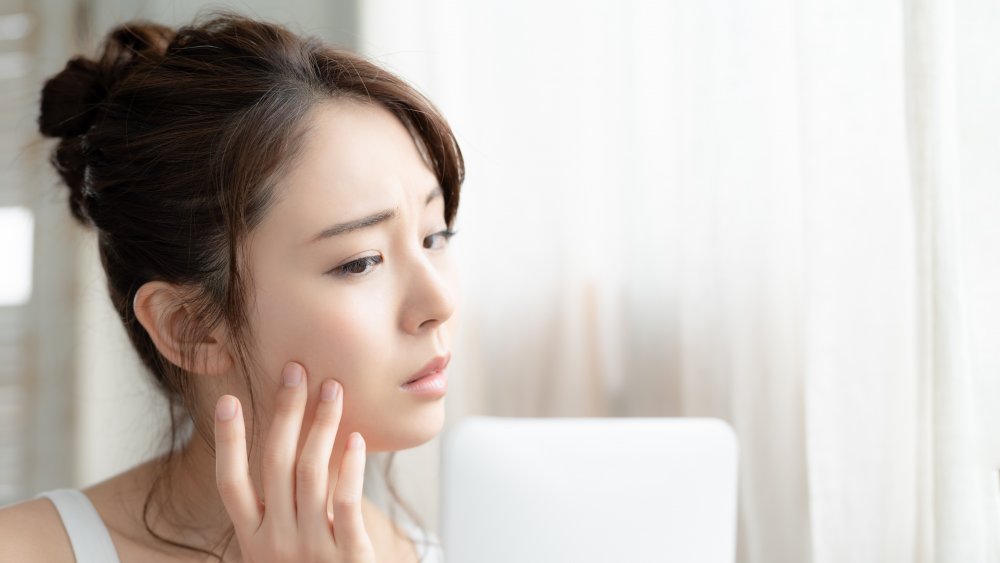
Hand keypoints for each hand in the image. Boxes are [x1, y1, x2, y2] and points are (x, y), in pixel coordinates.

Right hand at [213, 362, 375, 561]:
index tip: (231, 399)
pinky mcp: (347, 558)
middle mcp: (274, 544)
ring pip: (311, 473)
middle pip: (274, 464)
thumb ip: (280, 512)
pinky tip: (356, 440)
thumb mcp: (279, 553)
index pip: (230, 483)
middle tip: (297, 372)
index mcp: (252, 541)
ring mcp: (309, 551)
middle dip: (285, 412)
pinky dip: (350, 468)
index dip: (228, 440)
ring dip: (321, 425)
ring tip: (333, 391)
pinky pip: (345, 503)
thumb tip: (292, 452)